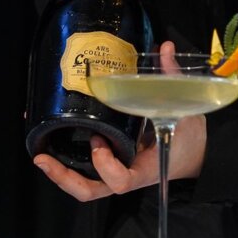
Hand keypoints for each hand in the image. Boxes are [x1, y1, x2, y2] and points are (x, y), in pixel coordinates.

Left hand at [33, 42, 206, 201]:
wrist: (196, 157)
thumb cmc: (191, 139)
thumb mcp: (187, 111)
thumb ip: (173, 80)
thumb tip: (164, 47)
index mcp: (144, 169)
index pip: (120, 181)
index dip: (105, 164)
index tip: (100, 140)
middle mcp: (126, 175)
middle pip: (90, 190)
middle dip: (64, 178)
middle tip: (44, 158)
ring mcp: (117, 173)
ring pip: (85, 186)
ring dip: (61, 174)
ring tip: (41, 155)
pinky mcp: (113, 166)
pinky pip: (89, 173)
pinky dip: (70, 165)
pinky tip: (55, 146)